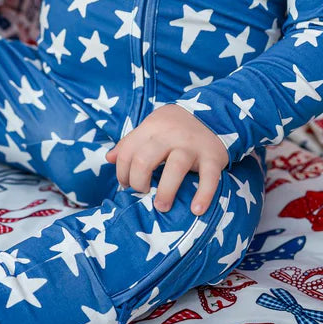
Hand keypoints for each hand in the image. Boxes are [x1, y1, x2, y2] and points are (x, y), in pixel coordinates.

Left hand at [107, 104, 227, 214]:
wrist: (214, 113)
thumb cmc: (175, 126)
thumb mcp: (151, 126)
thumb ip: (131, 142)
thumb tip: (109, 158)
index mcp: (152, 127)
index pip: (128, 152)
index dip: (122, 173)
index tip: (127, 185)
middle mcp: (170, 135)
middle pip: (145, 160)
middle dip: (138, 183)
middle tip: (143, 193)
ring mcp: (192, 145)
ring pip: (174, 168)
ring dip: (165, 192)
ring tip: (161, 207)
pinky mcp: (213, 156)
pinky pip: (209, 178)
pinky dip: (203, 196)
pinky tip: (196, 210)